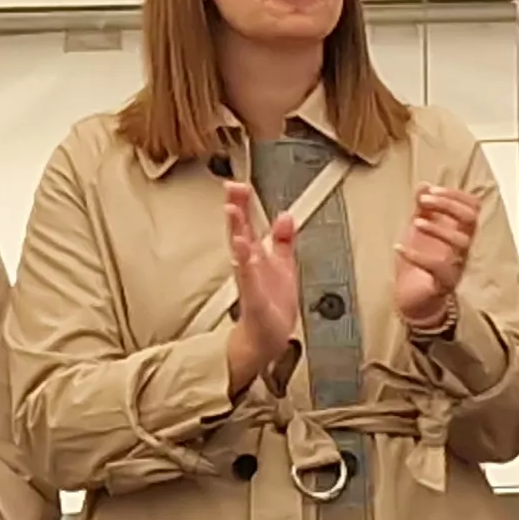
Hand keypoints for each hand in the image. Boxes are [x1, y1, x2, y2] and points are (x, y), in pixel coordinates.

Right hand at [224, 182, 302, 391]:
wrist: (268, 335)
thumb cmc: (273, 302)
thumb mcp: (283, 264)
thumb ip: (283, 240)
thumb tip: (286, 215)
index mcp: (257, 256)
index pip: (248, 225)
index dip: (243, 204)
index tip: (238, 184)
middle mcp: (249, 265)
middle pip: (240, 232)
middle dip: (237, 209)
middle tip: (232, 187)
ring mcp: (249, 280)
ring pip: (241, 251)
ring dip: (237, 231)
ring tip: (233, 210)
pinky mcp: (253, 298)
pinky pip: (248, 278)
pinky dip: (245, 264)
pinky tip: (242, 249)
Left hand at [394, 185, 482, 331]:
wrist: (414, 299)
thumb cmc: (421, 264)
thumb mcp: (420, 230)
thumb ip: (423, 208)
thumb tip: (423, 185)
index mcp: (460, 232)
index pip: (472, 207)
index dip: (454, 195)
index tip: (430, 191)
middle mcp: (463, 247)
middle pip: (471, 220)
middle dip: (448, 205)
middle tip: (424, 201)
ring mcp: (457, 265)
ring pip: (461, 243)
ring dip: (437, 228)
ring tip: (415, 223)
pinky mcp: (444, 282)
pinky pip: (437, 267)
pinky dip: (416, 256)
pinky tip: (399, 248)